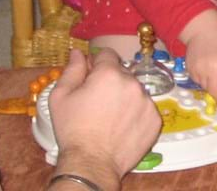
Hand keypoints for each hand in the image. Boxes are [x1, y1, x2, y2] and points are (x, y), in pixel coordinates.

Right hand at [49, 49, 161, 185]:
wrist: (91, 163)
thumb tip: (78, 52)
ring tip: (110, 116)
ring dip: (125, 97)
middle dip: (110, 81)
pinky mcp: (155, 119)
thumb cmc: (72, 129)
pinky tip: (122, 125)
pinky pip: (145, 108)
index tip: (91, 75)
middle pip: (122, 72)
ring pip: (135, 90)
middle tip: (97, 101)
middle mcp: (133, 83)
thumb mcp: (61, 96)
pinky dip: (136, 113)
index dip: (97, 63)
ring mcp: (147, 101)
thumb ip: (72, 69)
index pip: (107, 54)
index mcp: (109, 74)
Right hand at [181, 9, 216, 106]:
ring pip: (206, 89)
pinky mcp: (190, 71)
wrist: (203, 30)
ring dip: (213, 88)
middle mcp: (211, 72)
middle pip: (215, 94)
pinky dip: (204, 81)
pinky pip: (198, 83)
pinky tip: (207, 70)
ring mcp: (199, 72)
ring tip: (216, 75)